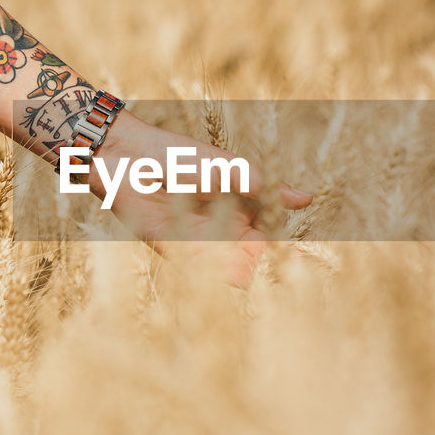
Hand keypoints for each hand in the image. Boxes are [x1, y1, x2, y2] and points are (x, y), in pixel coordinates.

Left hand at [86, 111, 312, 286]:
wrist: (127, 158)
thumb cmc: (178, 154)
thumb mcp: (229, 168)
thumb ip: (265, 186)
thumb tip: (306, 198)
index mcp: (239, 204)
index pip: (270, 231)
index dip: (286, 244)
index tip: (305, 255)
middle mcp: (222, 226)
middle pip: (254, 256)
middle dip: (269, 267)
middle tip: (289, 275)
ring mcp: (200, 241)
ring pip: (231, 268)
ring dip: (246, 275)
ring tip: (262, 280)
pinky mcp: (175, 252)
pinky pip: (202, 272)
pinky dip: (217, 276)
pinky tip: (233, 276)